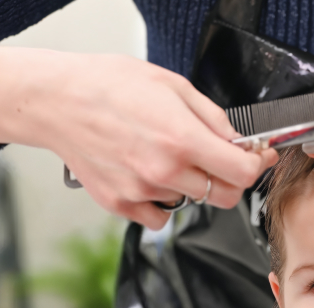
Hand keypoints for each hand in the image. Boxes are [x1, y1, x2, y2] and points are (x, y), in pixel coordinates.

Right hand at [0, 49, 277, 228]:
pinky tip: (148, 175)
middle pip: (223, 196)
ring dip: (190, 185)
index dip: (255, 165)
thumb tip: (238, 141)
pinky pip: (159, 216)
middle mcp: (164, 171)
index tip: (255, 157)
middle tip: (216, 159)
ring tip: (166, 156)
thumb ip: (212, 118)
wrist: (58, 101)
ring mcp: (141, 192)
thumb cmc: (109, 85)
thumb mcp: (173, 86)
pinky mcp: (121, 205)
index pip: (242, 173)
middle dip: (228, 179)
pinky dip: (161, 201)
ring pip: (190, 203)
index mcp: (182, 139)